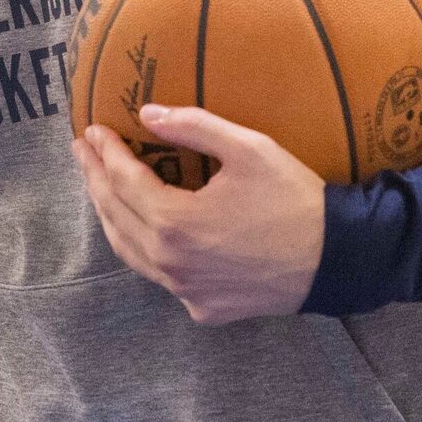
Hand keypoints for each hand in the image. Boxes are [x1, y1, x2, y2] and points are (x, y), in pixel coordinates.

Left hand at [74, 106, 324, 324]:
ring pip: (131, 253)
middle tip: (84, 152)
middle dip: (95, 180)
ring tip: (102, 189)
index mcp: (174, 222)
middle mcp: (170, 263)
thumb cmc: (294, 199)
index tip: (93, 130)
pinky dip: (145, 250)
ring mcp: (185, 291)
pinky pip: (161, 277)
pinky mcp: (203, 308)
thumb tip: (147, 113)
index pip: (122, 181)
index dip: (105, 152)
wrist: (336, 258)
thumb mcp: (249, 149)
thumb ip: (194, 126)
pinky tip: (146, 232)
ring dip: (112, 217)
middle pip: (115, 216)